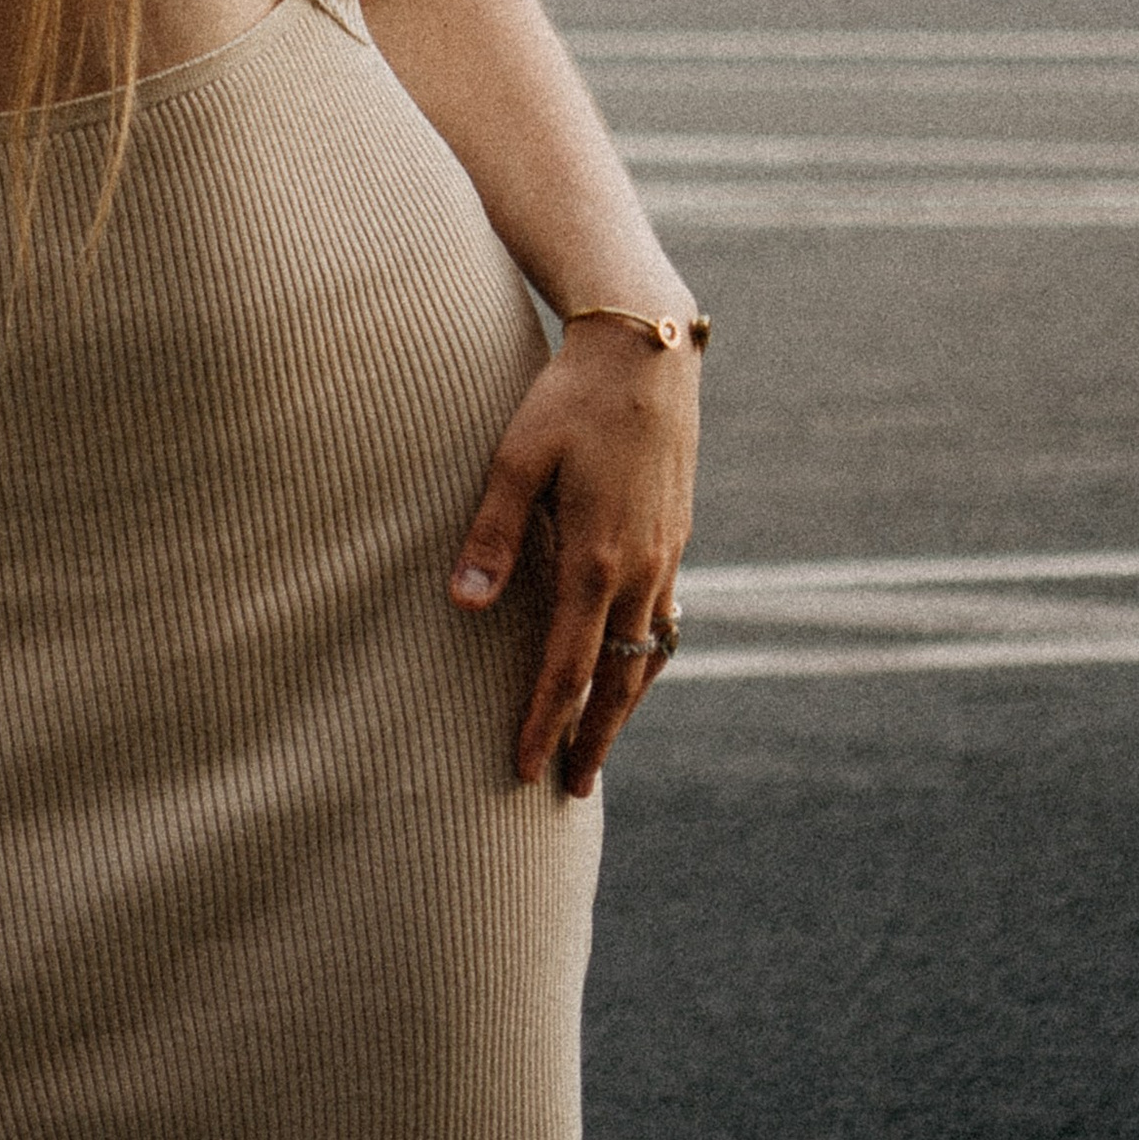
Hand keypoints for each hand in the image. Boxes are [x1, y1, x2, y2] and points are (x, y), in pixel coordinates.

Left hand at [447, 317, 697, 797]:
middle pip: (617, 678)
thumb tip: (462, 606)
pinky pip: (667, 618)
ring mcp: (667, 554)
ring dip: (625, 706)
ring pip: (648, 654)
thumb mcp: (516, 457)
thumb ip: (491, 535)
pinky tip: (633, 665)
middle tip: (571, 789)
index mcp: (595, 558)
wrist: (647, 350)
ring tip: (601, 747)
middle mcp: (640, 569)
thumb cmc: (570, 397)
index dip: (545, 722)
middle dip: (593, 737)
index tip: (525, 768)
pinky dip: (648, 656)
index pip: (567, 666)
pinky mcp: (676, 534)